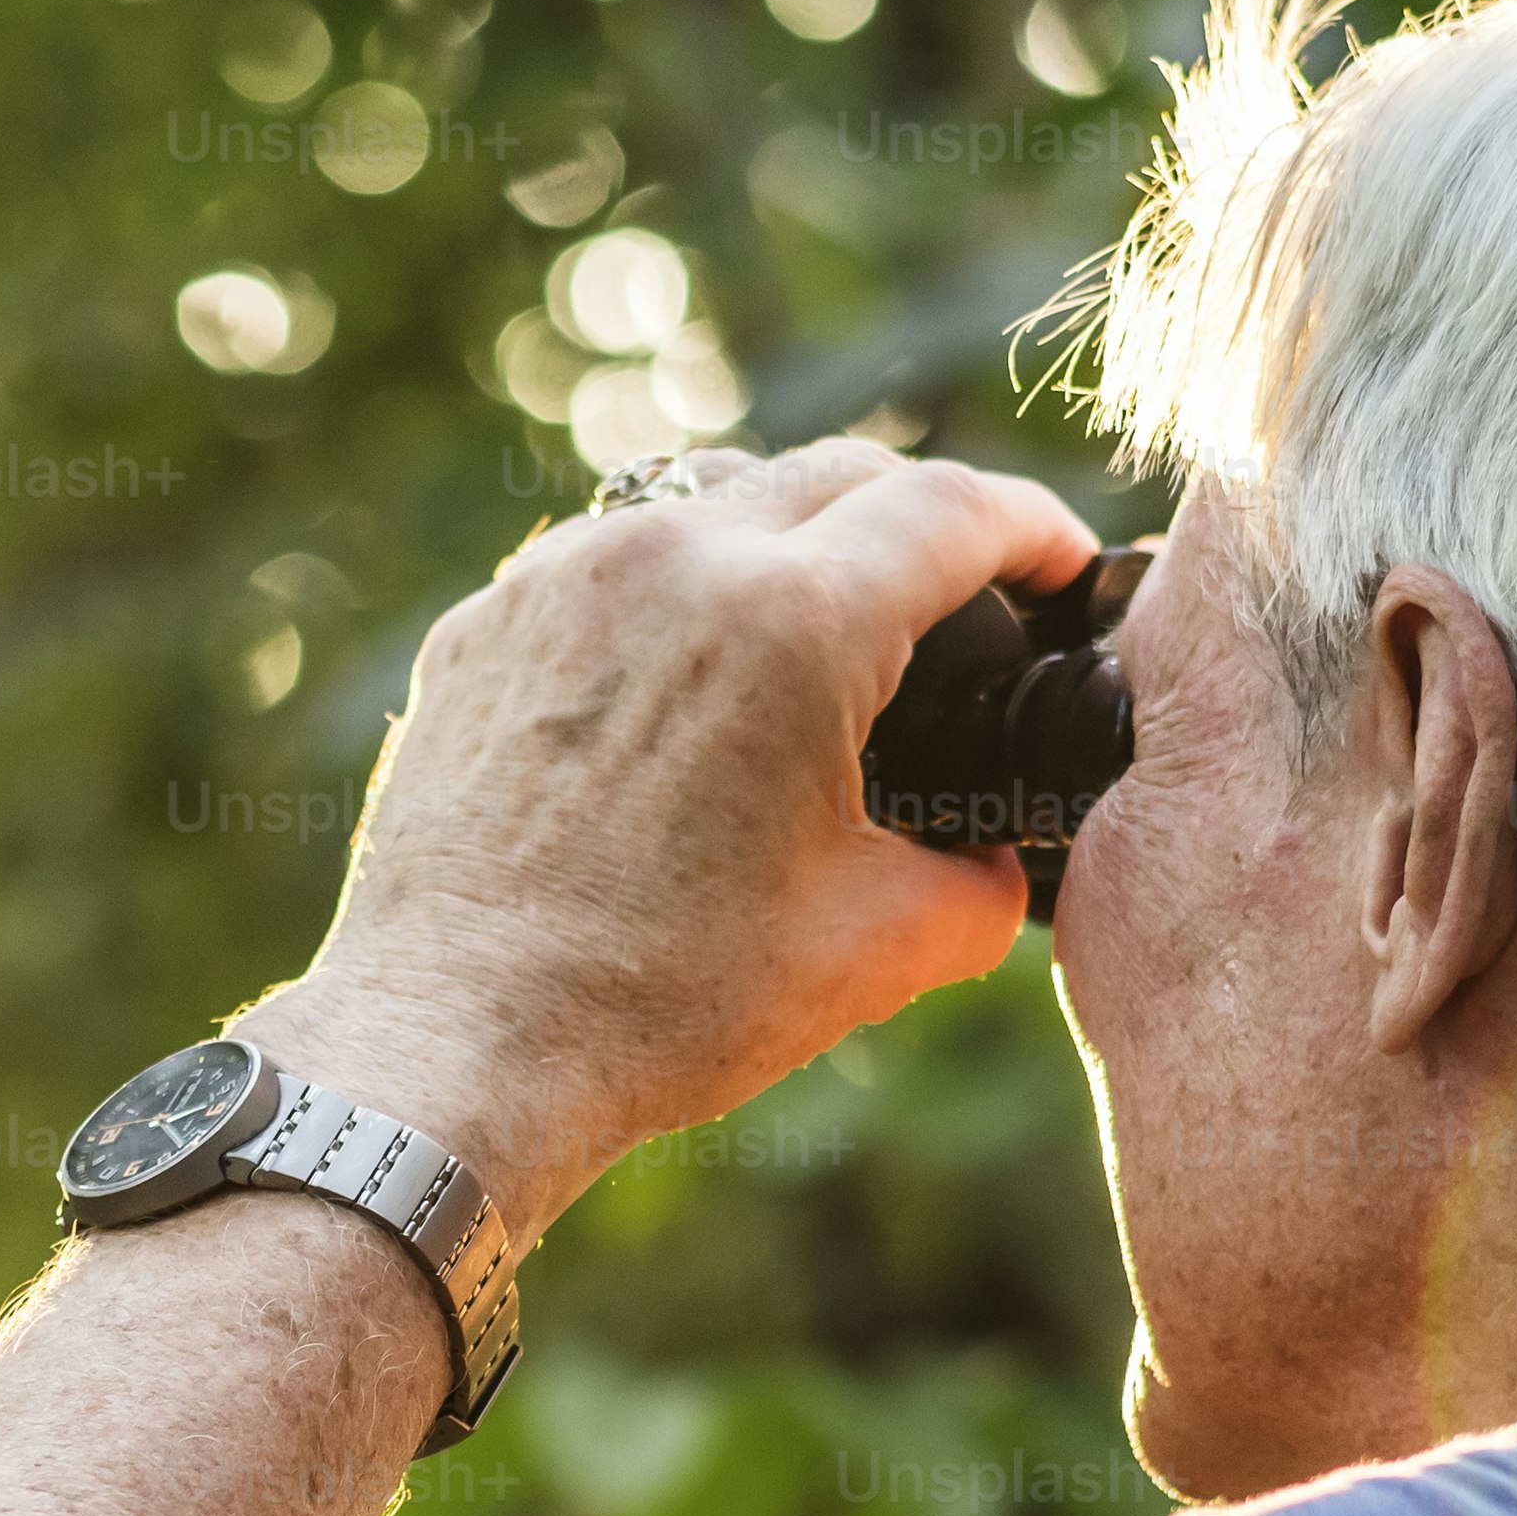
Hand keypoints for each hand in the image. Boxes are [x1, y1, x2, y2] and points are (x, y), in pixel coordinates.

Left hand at [246, 440, 1096, 1240]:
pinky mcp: (485, 624)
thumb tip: (994, 865)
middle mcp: (673, 559)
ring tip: (821, 617)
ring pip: (712, 495)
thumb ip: (978, 886)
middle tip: (962, 588)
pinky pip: (607, 560)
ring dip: (789, 533)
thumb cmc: (662, 1003)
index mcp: (794, 621)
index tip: (1060, 561)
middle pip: (839, 473)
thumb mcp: (874, 949)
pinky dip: (674, 589)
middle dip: (923, 516)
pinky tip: (689, 675)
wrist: (456, 1042)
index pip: (952, 508)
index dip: (1032, 526)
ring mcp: (562, 579)